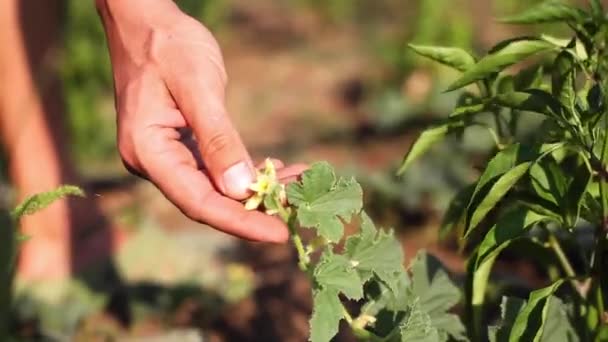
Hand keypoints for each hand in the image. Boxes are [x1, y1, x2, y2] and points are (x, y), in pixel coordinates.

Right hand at [96, 0, 302, 241]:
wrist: (146, 21)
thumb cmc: (169, 46)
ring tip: (298, 184)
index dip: (240, 222)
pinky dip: (245, 171)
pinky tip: (274, 169)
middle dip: (254, 208)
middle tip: (298, 209)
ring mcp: (166, 156)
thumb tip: (240, 189)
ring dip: (256, 188)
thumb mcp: (199, 88)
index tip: (278, 234)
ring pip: (215, 187)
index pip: (198, 202)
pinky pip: (215, 169)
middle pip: (208, 201)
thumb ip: (218, 139)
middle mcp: (154, 162)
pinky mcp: (180, 147)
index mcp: (148, 152)